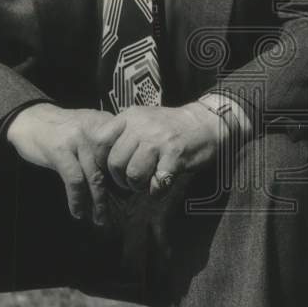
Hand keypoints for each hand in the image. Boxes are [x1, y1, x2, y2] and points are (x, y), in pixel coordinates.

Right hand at [6, 103, 124, 224]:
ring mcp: (78, 140)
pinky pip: (74, 180)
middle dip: (117, 193)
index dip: (129, 175)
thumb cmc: (63, 129)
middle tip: (121, 211)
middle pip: (112, 168)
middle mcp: (95, 130)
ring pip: (95, 177)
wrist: (30, 119)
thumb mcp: (89, 129)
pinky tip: (78, 212)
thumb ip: (106, 146)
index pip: (124, 153)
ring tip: (100, 219)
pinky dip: (77, 199)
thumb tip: (124, 175)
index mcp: (107, 123)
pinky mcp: (60, 150)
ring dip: (98, 203)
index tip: (132, 194)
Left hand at [106, 102, 225, 194]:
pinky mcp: (175, 155)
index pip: (100, 140)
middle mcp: (142, 126)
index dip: (101, 160)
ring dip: (138, 186)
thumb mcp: (144, 119)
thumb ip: (123, 133)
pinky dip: (158, 190)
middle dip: (121, 179)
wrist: (207, 121)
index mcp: (131, 116)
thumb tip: (100, 159)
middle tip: (131, 181)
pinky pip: (157, 183)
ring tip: (146, 183)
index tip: (111, 168)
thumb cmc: (172, 125)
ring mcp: (159, 140)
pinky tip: (163, 183)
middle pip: (115, 162)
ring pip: (133, 174)